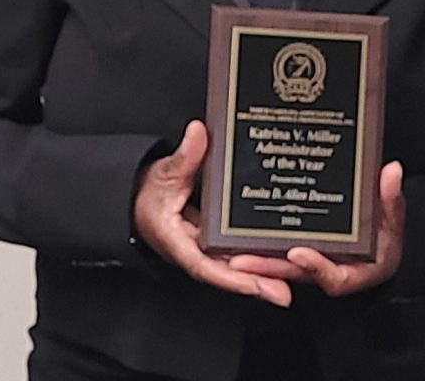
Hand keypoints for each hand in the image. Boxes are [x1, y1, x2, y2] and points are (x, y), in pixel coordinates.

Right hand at [132, 120, 292, 306]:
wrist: (137, 196)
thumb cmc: (147, 191)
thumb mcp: (165, 173)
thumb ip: (184, 157)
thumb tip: (198, 133)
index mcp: (177, 242)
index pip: (205, 265)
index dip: (231, 278)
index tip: (255, 284)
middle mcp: (192, 250)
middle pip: (225, 273)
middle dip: (254, 283)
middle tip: (283, 291)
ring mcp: (203, 247)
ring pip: (231, 266)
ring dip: (257, 275)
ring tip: (287, 282)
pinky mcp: (210, 240)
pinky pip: (232, 253)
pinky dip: (251, 258)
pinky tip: (274, 258)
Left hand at [229, 161, 404, 297]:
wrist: (379, 241)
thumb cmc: (386, 235)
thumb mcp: (394, 219)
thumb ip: (392, 199)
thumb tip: (392, 171)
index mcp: (356, 268)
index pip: (335, 277)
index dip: (316, 267)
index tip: (297, 253)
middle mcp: (330, 268)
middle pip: (298, 273)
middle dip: (269, 268)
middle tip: (242, 260)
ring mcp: (312, 260)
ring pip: (283, 265)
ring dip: (259, 260)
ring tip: (233, 253)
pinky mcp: (298, 250)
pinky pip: (279, 250)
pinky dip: (262, 244)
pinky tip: (240, 234)